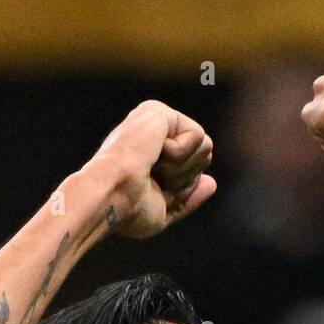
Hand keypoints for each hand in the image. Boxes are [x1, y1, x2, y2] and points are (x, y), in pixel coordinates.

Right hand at [86, 100, 215, 238]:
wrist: (112, 197)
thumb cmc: (129, 210)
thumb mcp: (164, 211)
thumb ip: (187, 198)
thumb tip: (211, 182)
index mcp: (152, 156)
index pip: (194, 172)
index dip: (182, 190)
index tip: (153, 193)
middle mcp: (154, 135)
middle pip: (205, 157)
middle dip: (186, 178)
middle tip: (154, 180)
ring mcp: (156, 120)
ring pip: (206, 147)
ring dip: (182, 169)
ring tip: (152, 168)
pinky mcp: (160, 112)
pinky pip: (198, 137)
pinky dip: (179, 156)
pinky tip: (152, 154)